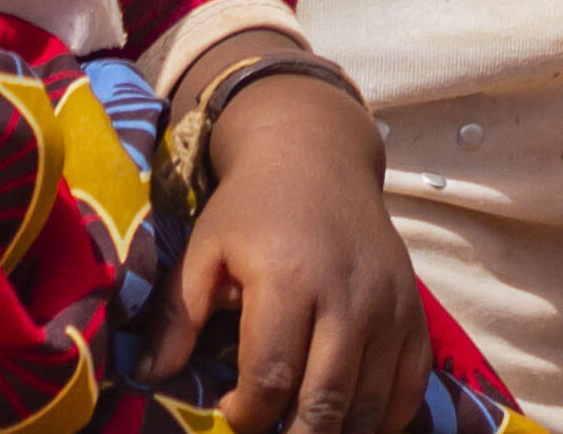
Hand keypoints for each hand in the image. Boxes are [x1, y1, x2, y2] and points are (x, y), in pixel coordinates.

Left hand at [148, 67, 425, 432]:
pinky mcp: (414, 312)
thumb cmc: (253, 206)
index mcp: (289, 279)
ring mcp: (389, 307)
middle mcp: (347, 296)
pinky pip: (409, 389)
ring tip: (301, 428)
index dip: (245, 416)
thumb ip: (177, 316)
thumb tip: (149, 378)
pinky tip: (347, 420)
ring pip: (367, 406)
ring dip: (333, 431)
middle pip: (324, 403)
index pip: (269, 379)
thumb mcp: (204, 249)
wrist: (319, 155)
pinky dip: (382, 419)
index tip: (229, 416)